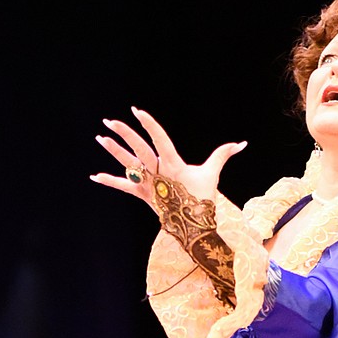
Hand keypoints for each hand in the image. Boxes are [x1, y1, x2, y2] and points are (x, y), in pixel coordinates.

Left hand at [91, 107, 245, 208]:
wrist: (194, 226)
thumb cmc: (202, 197)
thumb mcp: (212, 173)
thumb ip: (223, 154)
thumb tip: (242, 143)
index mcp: (174, 164)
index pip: (159, 139)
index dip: (149, 124)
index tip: (137, 111)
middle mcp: (159, 173)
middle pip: (139, 150)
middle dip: (124, 134)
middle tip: (111, 121)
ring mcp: (149, 184)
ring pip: (128, 165)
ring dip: (114, 151)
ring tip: (100, 137)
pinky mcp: (143, 195)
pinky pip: (124, 187)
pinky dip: (110, 181)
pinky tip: (95, 176)